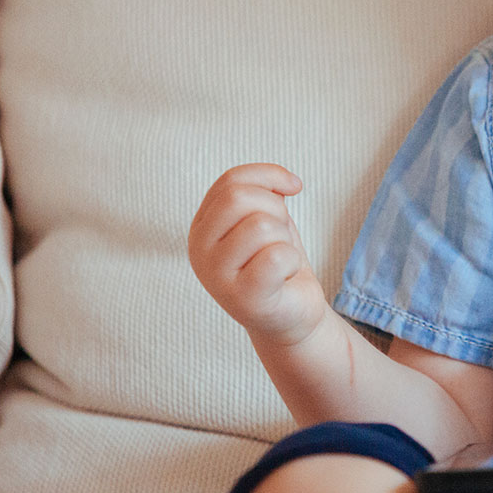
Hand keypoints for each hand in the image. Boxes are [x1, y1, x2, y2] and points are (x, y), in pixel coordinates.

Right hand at [188, 163, 328, 344]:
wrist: (290, 315)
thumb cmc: (277, 263)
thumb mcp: (266, 218)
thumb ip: (263, 193)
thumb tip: (287, 183)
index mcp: (201, 227)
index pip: (231, 181)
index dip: (269, 176)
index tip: (294, 187)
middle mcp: (198, 250)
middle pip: (239, 198)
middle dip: (275, 209)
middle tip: (280, 235)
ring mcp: (215, 276)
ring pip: (261, 225)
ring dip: (285, 239)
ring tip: (279, 260)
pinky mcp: (241, 298)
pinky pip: (277, 256)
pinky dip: (292, 262)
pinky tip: (284, 277)